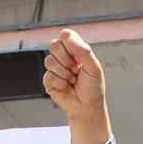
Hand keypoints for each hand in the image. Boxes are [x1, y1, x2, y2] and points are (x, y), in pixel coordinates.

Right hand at [42, 28, 111, 143]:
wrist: (88, 108)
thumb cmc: (93, 89)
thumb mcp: (94, 68)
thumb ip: (83, 51)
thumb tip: (68, 36)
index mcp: (75, 50)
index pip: (66, 35)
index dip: (69, 42)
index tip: (78, 54)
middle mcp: (63, 57)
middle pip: (54, 45)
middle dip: (67, 59)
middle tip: (77, 70)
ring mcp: (54, 68)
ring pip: (49, 60)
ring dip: (65, 73)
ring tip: (73, 80)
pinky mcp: (48, 81)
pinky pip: (49, 76)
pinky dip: (61, 83)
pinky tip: (67, 87)